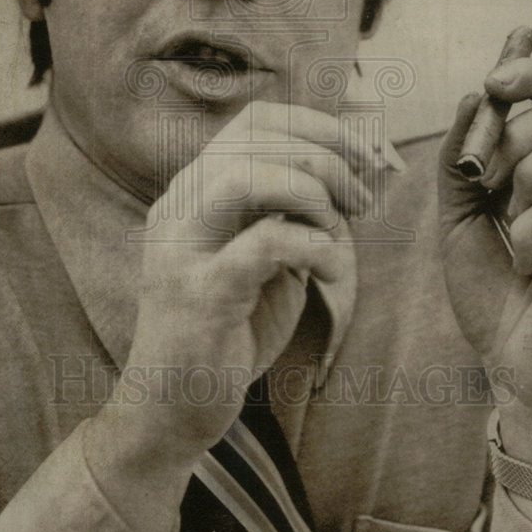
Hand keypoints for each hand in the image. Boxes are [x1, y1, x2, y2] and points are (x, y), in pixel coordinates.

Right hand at [117, 100, 373, 458]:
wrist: (169, 410)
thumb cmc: (226, 331)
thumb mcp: (261, 257)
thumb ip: (289, 214)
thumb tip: (351, 173)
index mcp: (193, 191)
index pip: (253, 121)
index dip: (316, 125)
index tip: (361, 156)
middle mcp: (179, 207)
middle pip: (253, 139)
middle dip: (324, 157)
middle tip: (362, 197)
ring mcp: (182, 249)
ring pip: (244, 176)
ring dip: (310, 192)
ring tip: (339, 227)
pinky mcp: (199, 296)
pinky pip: (263, 244)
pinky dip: (312, 246)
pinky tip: (329, 269)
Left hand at [438, 57, 531, 470]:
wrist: (515, 366)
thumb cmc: (495, 291)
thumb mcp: (460, 216)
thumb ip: (462, 159)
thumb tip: (475, 95)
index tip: (494, 73)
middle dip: (514, 134)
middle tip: (487, 183)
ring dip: (528, 176)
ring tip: (512, 221)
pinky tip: (527, 259)